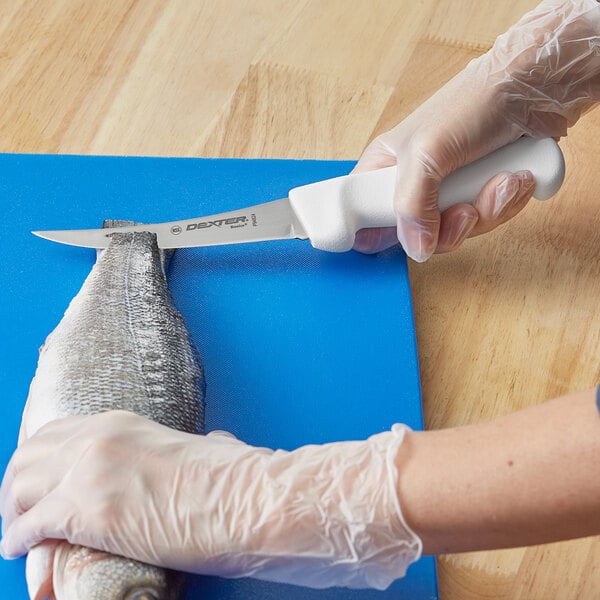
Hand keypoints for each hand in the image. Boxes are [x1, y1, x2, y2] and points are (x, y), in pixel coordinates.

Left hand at [0, 411, 420, 589]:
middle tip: (21, 507)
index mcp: (123, 424)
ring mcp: (90, 473)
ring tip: (16, 530)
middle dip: (18, 482)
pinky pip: (29, 525)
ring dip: (12, 509)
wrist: (245, 500)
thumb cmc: (232, 478)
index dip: (41, 458)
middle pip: (29, 455)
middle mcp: (98, 440)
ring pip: (19, 485)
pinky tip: (17, 549)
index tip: (39, 479)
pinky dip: (17, 539)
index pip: (57, 433)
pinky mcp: (87, 513)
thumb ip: (202, 444)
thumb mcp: (211, 448)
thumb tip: (216, 444)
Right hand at [353, 0, 599, 260]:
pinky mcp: (480, 194)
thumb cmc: (475, 102)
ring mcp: (448, 192)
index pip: (361, 216)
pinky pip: (487, 222)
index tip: (401, 235)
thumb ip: (412, 204)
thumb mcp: (428, 151)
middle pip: (416, 236)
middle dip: (450, 226)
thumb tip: (416, 249)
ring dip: (487, 211)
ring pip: (455, 233)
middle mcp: (415, 184)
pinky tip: (515, 176)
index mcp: (386, 168)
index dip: (377, 233)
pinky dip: (507, 203)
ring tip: (502, 179)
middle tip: (465, 207)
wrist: (538, 85)